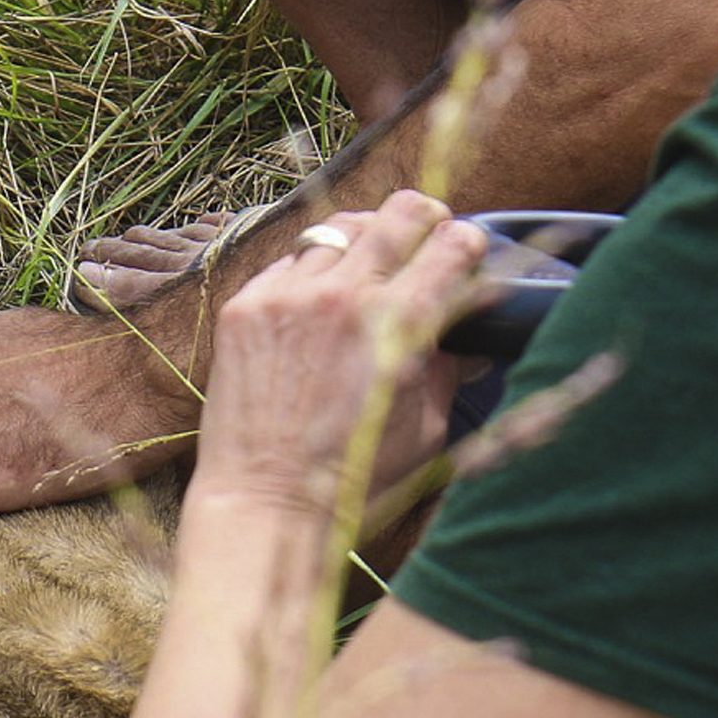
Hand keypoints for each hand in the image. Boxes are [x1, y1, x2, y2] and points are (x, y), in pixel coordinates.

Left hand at [193, 191, 488, 516]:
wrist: (265, 504)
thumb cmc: (353, 481)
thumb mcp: (427, 430)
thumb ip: (450, 370)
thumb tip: (472, 340)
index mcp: (400, 326)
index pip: (452, 246)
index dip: (469, 245)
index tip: (468, 252)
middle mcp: (343, 296)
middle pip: (400, 213)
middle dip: (426, 218)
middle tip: (429, 233)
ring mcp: (287, 295)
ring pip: (340, 229)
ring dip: (365, 240)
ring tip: (371, 264)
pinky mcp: (245, 306)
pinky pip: (289, 262)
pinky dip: (312, 271)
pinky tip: (317, 301)